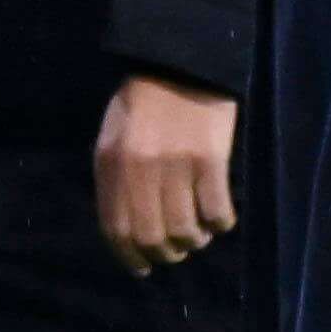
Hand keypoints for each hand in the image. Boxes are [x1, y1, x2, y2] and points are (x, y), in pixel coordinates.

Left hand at [93, 75, 240, 272]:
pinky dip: (220, 224)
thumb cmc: (142, 104)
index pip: (115, 228)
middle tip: (176, 252)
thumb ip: (115, 181)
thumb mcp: (112, 140)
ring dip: (194, 241)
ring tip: (198, 234)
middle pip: (152, 237)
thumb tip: (126, 231)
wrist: (179, 64)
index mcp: (110, 165)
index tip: (142, 268)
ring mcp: (175, 166)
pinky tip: (220, 218)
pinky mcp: (210, 160)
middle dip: (165, 254)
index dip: (129, 256)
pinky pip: (216, 211)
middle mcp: (139, 170)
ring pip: (185, 230)